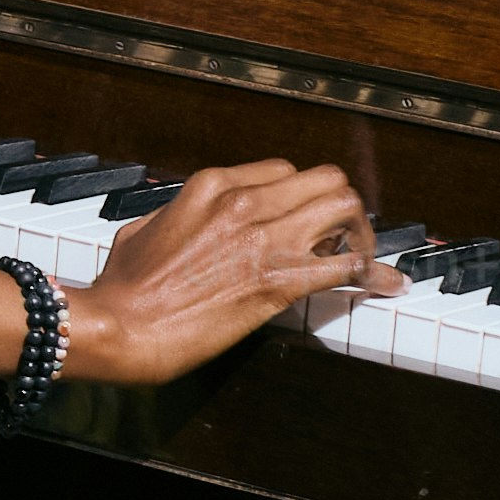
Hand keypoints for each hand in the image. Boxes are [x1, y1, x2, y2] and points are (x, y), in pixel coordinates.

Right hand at [65, 159, 391, 388]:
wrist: (118, 327)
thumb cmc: (122, 289)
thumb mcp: (143, 231)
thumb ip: (174, 217)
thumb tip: (181, 222)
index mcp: (212, 186)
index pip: (283, 172)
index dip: (301, 198)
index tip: (306, 221)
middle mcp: (244, 202)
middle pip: (325, 180)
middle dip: (341, 208)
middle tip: (341, 237)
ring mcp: (264, 238)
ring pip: (345, 208)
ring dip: (359, 234)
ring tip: (358, 258)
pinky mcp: (279, 280)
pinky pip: (347, 265)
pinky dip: (370, 275)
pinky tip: (381, 286)